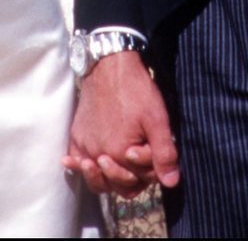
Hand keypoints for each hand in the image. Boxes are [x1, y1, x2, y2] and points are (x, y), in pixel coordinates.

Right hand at [63, 52, 179, 196]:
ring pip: (97, 179)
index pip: (139, 179)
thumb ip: (164, 152)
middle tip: (137, 155)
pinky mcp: (76, 136)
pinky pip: (76, 161)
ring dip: (108, 178)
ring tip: (114, 166)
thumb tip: (171, 181)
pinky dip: (79, 167)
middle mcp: (98, 155)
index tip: (152, 147)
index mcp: (120, 154)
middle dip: (132, 176)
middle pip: (117, 184)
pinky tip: (83, 165)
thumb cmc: (135, 89)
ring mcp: (85, 146)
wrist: (109, 65)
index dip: (151, 169)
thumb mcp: (156, 119)